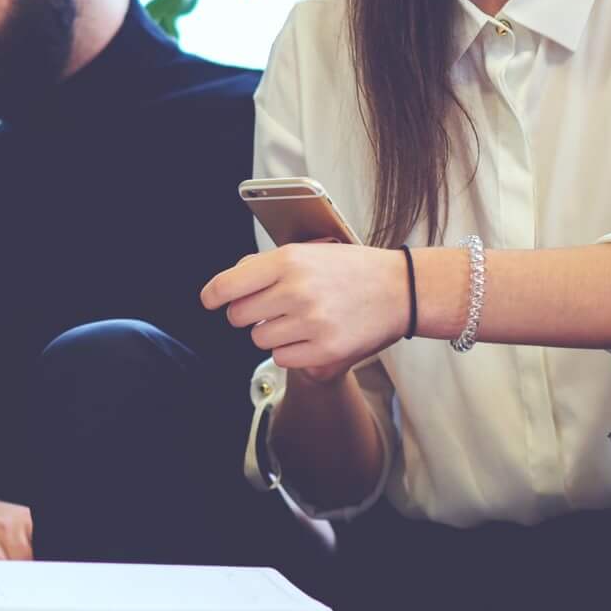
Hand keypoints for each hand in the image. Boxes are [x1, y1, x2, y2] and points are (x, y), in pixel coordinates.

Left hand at [201, 242, 409, 380]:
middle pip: (238, 316)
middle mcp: (297, 291)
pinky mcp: (325, 350)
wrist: (401, 290)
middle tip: (269, 308)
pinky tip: (308, 336)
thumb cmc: (351, 269)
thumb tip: (225, 286)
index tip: (210, 301)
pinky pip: (282, 358)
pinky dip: (289, 351)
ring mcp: (311, 322)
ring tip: (297, 320)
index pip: (228, 285)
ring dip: (270, 333)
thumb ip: (265, 266)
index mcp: (289, 261)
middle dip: (246, 314)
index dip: (212, 296)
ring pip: (258, 339)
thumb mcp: (308, 252)